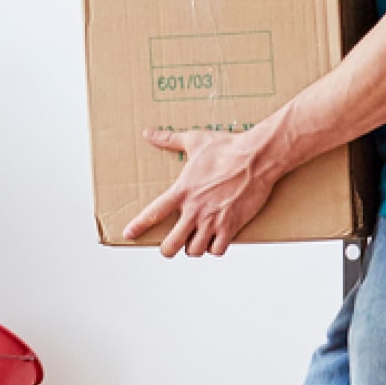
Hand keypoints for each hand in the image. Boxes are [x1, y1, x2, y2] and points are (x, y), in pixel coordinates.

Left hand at [124, 128, 281, 257]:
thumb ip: (169, 140)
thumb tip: (149, 133)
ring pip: (194, 251)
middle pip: (171, 245)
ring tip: (194, 241)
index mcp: (182, 191)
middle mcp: (194, 209)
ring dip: (193, 249)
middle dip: (168, 249)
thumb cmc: (227, 147)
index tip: (129, 234)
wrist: (257, 157)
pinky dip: (215, 249)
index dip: (139, 226)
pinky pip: (218, 250)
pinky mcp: (231, 226)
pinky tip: (215, 241)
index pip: (153, 213)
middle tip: (171, 246)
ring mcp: (212, 220)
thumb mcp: (194, 140)